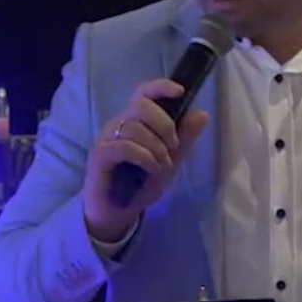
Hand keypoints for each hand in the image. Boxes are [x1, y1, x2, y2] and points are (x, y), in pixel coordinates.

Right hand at [82, 79, 208, 241]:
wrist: (117, 214)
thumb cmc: (139, 185)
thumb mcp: (170, 161)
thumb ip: (184, 139)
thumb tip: (202, 114)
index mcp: (134, 121)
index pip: (144, 93)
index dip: (161, 87)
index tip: (181, 91)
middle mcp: (118, 124)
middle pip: (142, 106)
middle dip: (165, 124)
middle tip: (173, 147)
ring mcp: (106, 138)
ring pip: (136, 128)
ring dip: (157, 149)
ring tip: (162, 167)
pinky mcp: (99, 154)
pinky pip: (126, 146)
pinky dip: (145, 157)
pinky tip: (151, 169)